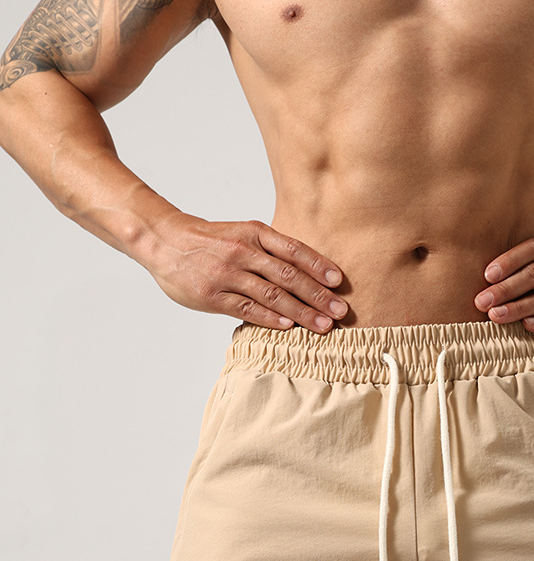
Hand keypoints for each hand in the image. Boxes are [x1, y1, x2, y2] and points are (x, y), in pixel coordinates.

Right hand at [144, 216, 347, 331]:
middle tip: (341, 311)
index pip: (294, 250)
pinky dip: (269, 318)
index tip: (339, 282)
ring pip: (271, 295)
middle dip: (318, 295)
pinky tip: (289, 327)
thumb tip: (307, 273)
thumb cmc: (211, 240)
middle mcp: (243, 251)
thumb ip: (270, 250)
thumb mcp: (242, 233)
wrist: (164, 241)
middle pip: (288, 275)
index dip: (319, 265)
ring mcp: (227, 274)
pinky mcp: (212, 295)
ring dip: (301, 312)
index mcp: (254, 233)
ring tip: (323, 325)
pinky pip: (246, 308)